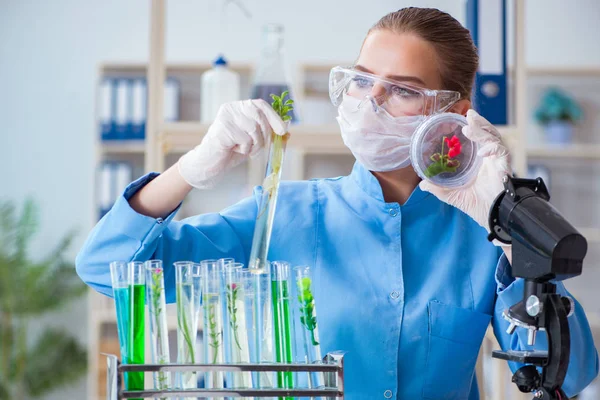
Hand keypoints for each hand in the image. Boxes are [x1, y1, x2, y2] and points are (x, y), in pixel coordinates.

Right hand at [178, 99, 286, 188]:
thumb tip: (287, 132)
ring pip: (254, 129)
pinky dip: (244, 149)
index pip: (260, 105)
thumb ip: (268, 135)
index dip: (274, 117)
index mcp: (238, 107)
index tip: (282, 131)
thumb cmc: (231, 151)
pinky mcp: (223, 129)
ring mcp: (226, 117)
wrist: (210, 164)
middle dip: (265, 135)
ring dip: (254, 145)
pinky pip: (245, 139)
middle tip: (258, 148)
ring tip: (243, 150)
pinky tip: (233, 150)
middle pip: (259, 116)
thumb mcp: (253, 141)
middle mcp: (231, 108)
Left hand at [420, 109, 511, 232]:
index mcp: (478, 161)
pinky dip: (492, 148)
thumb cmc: (475, 205)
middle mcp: (489, 158)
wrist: (490, 216)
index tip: (461, 118)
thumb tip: (422, 184)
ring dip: (482, 130)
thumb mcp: (450, 194)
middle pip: (486, 133)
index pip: (476, 138)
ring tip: (470, 125)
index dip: (471, 127)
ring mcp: (498, 160)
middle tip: (469, 113)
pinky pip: (501, 151)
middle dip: (479, 122)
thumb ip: (436, 187)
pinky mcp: (505, 166)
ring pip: (494, 138)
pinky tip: (483, 150)